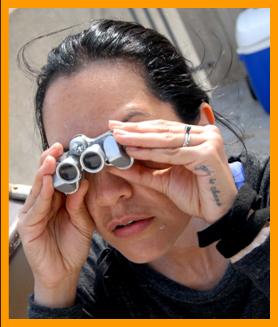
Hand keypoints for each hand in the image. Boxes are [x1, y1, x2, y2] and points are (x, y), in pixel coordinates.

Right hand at [17, 143, 94, 294]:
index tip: (69, 150)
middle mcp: (45, 204)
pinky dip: (43, 194)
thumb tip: (84, 182)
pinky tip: (48, 183)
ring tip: (51, 160)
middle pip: (45, 179)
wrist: (65, 271)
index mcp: (58, 201)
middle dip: (51, 161)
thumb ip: (80, 203)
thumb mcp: (82, 222)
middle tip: (57, 148)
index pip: (58, 178)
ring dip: (45, 173)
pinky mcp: (29, 225)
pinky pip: (37, 207)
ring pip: (39, 189)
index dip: (62, 164)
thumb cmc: (72, 247)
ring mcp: (35, 213)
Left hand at [109, 119, 237, 223]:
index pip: (163, 128)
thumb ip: (143, 170)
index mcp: (196, 135)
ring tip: (119, 137)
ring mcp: (208, 141)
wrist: (217, 213)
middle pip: (163, 130)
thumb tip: (117, 164)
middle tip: (113, 127)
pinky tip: (133, 150)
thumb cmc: (195, 194)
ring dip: (139, 138)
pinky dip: (151, 152)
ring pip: (166, 139)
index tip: (117, 127)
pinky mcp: (207, 154)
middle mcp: (204, 133)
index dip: (139, 128)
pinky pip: (173, 153)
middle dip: (135, 130)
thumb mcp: (163, 179)